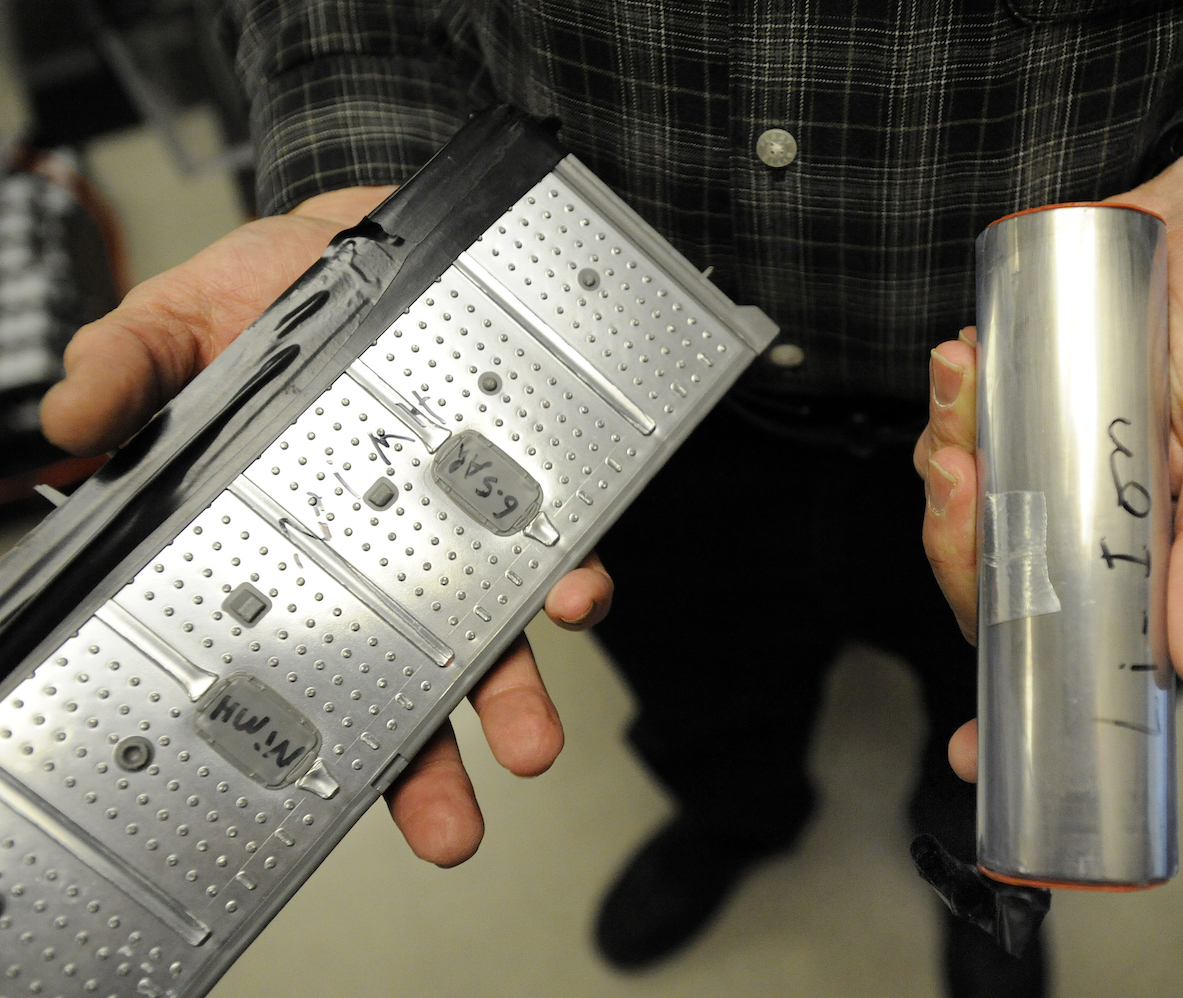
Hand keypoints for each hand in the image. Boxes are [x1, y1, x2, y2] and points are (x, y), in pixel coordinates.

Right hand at [41, 187, 614, 865]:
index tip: (308, 797)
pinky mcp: (523, 475)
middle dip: (424, 763)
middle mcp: (380, 554)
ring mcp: (456, 522)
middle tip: (443, 830)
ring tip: (528, 747)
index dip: (302, 730)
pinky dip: (573, 571)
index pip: (291, 656)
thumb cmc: (269, 289)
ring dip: (515, 693)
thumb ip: (124, 375)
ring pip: (490, 630)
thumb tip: (64, 431)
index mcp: (288, 543)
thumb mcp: (173, 322)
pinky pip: (558, 538)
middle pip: (401, 679)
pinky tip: (578, 593)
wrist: (376, 230)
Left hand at [914, 153, 1182, 780]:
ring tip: (962, 388)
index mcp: (1153, 561)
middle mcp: (1087, 529)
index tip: (970, 749)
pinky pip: (956, 436)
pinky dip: (947, 406)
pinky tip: (962, 363)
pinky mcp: (1014, 415)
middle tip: (961, 480)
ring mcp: (1043, 471)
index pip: (1079, 657)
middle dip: (958, 546)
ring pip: (963, 513)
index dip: (1019, 706)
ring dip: (945, 461)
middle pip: (994, 589)